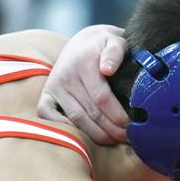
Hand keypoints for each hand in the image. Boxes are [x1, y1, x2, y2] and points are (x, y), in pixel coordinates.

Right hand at [38, 24, 128, 143]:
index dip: (118, 116)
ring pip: (76, 119)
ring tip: (114, 140)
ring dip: (96, 134)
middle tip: (128, 138)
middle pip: (91, 112)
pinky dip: (64, 128)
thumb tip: (107, 69)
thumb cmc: (104, 46)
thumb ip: (115, 51)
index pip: (102, 98)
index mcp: (83, 63)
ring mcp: (54, 86)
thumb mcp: (114, 40)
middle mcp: (65, 76)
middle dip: (111, 129)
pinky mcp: (46, 94)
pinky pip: (49, 115)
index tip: (132, 126)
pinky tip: (85, 137)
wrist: (83, 42)